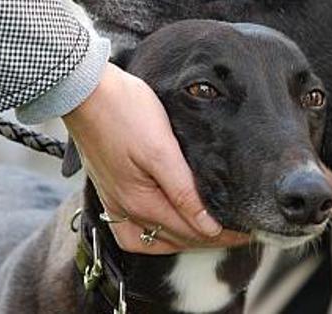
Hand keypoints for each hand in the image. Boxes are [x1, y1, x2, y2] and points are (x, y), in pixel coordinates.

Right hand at [62, 63, 249, 253]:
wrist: (82, 91)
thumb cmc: (124, 110)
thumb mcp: (161, 149)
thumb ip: (183, 191)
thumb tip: (208, 225)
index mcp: (142, 202)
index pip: (194, 231)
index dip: (224, 233)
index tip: (249, 230)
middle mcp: (126, 210)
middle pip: (178, 238)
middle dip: (211, 238)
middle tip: (240, 232)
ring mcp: (114, 203)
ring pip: (156, 239)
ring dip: (185, 239)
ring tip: (210, 233)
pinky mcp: (108, 192)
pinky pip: (133, 232)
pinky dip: (155, 236)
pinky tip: (166, 230)